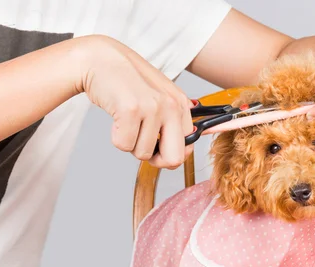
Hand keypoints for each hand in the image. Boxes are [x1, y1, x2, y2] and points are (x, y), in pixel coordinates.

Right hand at [76, 35, 193, 168]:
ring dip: (131, 143)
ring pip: (143, 154)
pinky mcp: (131, 110)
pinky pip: (124, 145)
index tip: (156, 144)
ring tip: (126, 120)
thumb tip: (215, 129)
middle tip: (141, 141)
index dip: (167, 153)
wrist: (98, 59)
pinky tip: (116, 118)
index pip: (187, 149)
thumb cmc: (127, 81)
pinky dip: (116, 137)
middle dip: (154, 159)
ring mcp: (152, 107)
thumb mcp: (161, 95)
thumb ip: (180, 116)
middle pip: (173, 159)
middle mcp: (171, 105)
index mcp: (181, 104)